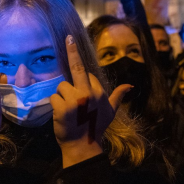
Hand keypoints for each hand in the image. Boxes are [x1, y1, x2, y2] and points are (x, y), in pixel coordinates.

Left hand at [50, 35, 130, 167]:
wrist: (83, 146)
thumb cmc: (96, 127)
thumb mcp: (110, 112)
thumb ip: (118, 96)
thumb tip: (130, 85)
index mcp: (100, 93)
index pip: (87, 75)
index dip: (82, 80)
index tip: (80, 78)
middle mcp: (89, 94)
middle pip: (77, 68)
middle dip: (73, 51)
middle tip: (68, 38)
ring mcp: (75, 100)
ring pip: (61, 86)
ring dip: (61, 96)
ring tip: (68, 110)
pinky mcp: (62, 107)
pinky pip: (54, 97)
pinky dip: (55, 105)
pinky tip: (61, 115)